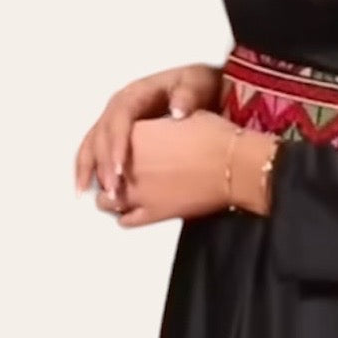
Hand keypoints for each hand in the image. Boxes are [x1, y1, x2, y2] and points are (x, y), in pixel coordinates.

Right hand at [75, 62, 223, 200]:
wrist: (199, 88)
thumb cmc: (197, 85)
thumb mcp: (197, 84)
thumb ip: (188, 95)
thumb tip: (178, 111)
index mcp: (135, 95)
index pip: (120, 118)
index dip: (117, 143)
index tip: (120, 168)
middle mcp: (119, 107)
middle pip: (102, 134)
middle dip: (103, 164)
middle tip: (113, 191)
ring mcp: (115, 121)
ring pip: (92, 143)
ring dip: (89, 169)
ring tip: (87, 193)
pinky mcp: (116, 135)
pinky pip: (95, 151)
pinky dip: (89, 169)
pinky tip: (86, 188)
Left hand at [94, 111, 276, 226]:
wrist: (234, 166)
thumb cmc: (216, 139)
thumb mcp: (187, 117)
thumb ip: (165, 126)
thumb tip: (169, 124)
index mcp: (134, 134)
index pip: (107, 144)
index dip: (114, 149)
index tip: (120, 152)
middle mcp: (128, 164)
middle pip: (102, 172)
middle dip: (109, 174)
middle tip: (119, 173)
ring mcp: (137, 192)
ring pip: (105, 200)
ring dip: (112, 197)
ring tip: (122, 194)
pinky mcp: (152, 214)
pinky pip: (126, 220)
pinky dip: (126, 216)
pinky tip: (131, 212)